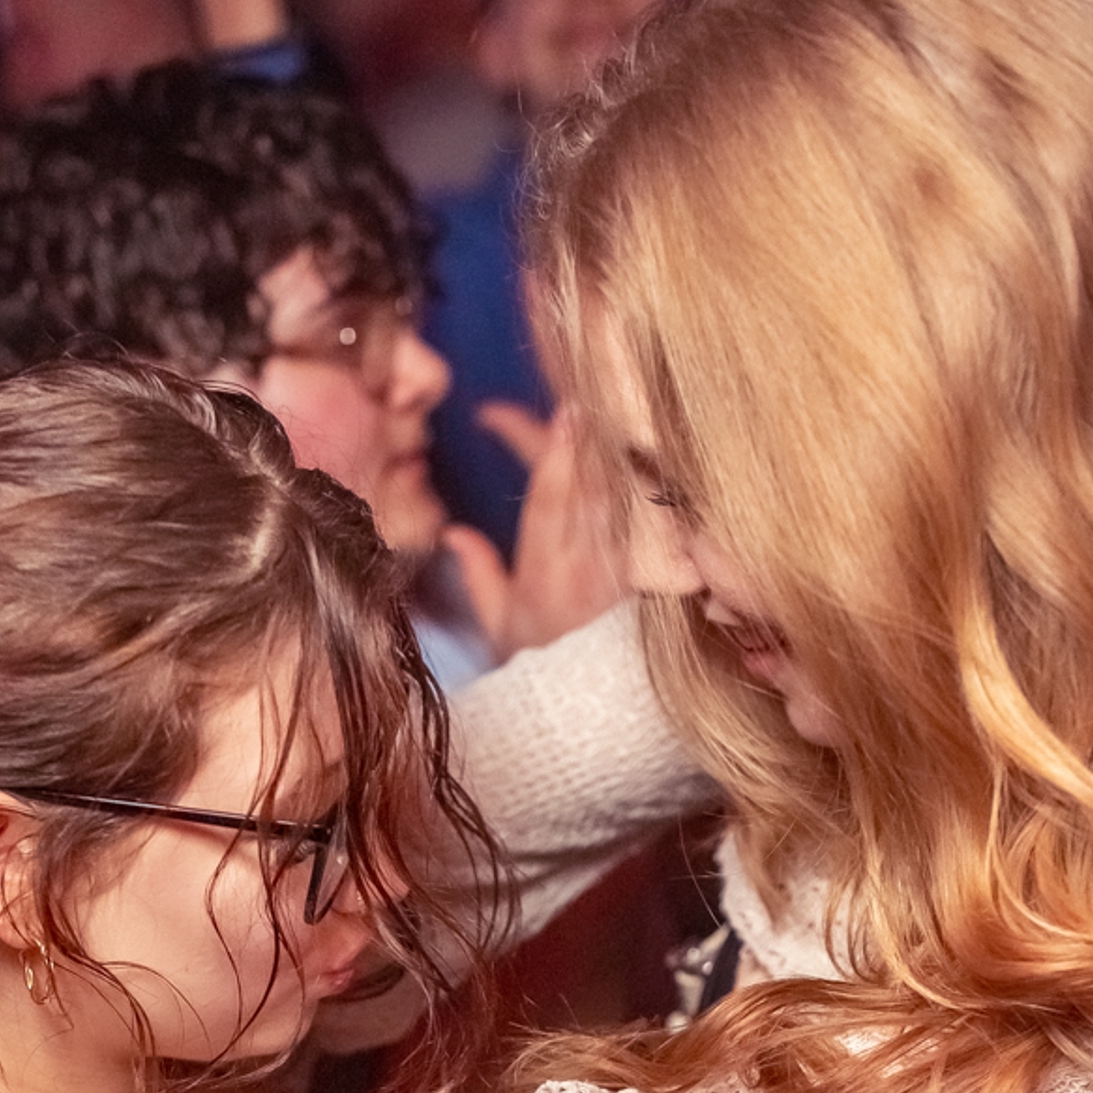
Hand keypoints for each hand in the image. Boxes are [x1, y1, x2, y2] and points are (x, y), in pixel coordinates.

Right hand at [444, 403, 624, 659]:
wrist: (592, 698)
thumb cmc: (540, 664)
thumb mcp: (498, 626)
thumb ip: (478, 575)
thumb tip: (454, 532)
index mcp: (548, 574)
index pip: (549, 501)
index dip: (547, 452)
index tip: (535, 415)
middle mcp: (587, 562)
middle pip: (587, 482)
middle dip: (578, 434)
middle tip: (568, 394)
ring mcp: (617, 559)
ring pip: (613, 489)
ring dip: (599, 446)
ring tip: (585, 409)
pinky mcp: (637, 561)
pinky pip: (630, 508)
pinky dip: (619, 473)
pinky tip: (609, 447)